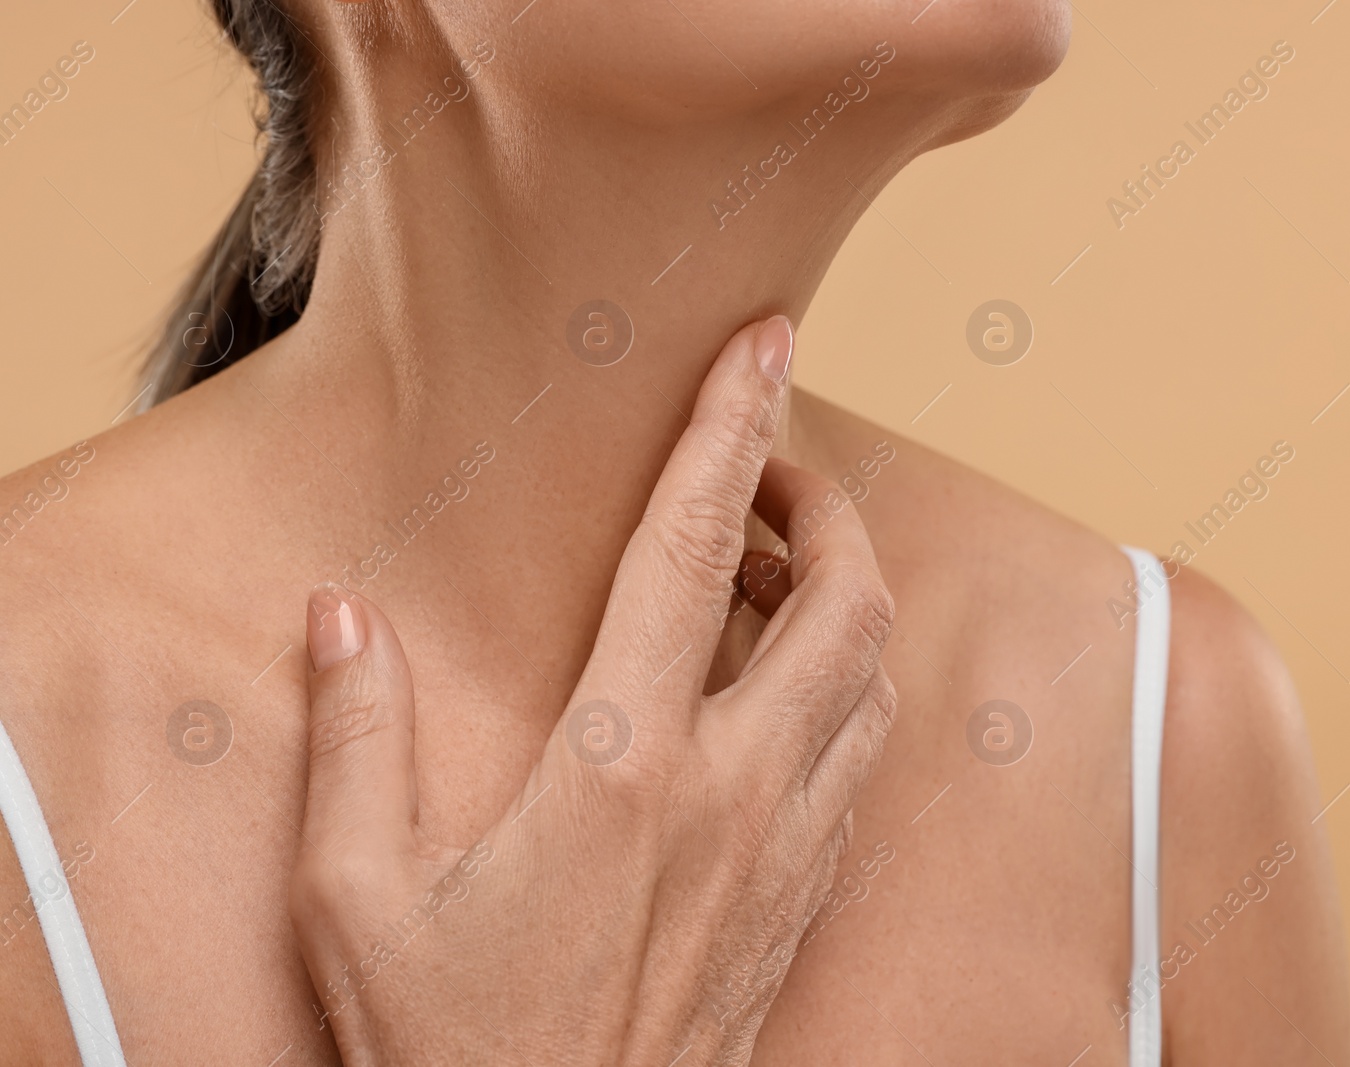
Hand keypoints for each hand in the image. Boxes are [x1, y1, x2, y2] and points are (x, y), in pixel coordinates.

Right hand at [288, 316, 897, 1065]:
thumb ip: (355, 739)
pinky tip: (775, 689)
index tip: (762, 347)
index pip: (692, 553)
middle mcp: (735, 794)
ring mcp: (786, 851)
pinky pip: (859, 762)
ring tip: (766, 571)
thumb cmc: (453, 1051)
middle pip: (849, 603)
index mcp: (623, 770)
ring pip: (873, 680)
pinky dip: (841, 689)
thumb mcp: (357, 900)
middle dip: (828, 506)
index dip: (730, 431)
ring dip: (844, 598)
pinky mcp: (802, 902)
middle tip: (770, 471)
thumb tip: (343, 617)